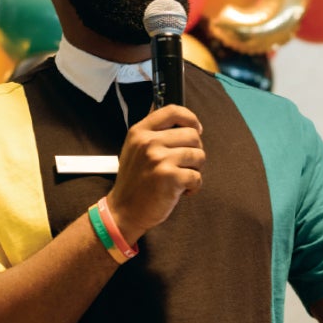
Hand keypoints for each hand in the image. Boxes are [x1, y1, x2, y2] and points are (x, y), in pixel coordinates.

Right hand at [106, 104, 204, 241]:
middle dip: (195, 151)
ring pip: (199, 156)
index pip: (173, 111)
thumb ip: (154, 132)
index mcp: (140, 132)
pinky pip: (197, 177)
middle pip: (193, 135)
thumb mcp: (135, 148)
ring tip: (180, 178)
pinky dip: (194, 187)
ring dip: (195, 170)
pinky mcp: (170, 178)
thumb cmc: (134, 181)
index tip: (196, 130)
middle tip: (184, 165)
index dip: (191, 119)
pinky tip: (180, 191)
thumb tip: (182, 118)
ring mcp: (159, 159)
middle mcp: (149, 142)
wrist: (124, 211)